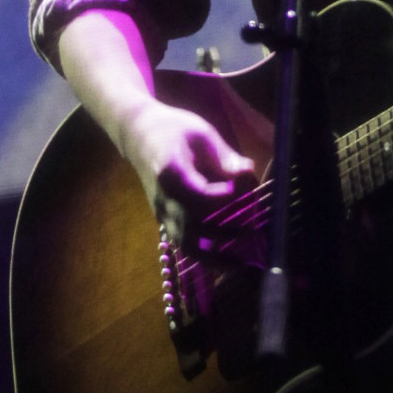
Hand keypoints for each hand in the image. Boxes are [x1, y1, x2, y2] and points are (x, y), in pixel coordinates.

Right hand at [120, 99, 254, 252]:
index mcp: (171, 173)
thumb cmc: (174, 128)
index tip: (250, 191)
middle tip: (254, 233)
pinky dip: (202, 254)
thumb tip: (250, 174)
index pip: (201, 195)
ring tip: (240, 263)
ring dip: (212, 256)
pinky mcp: (162, 219)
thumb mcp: (202, 134)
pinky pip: (181, 243)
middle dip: (225, 232)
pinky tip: (223, 260)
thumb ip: (225, 158)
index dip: (227, 198)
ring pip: (185, 243)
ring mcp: (160, 212)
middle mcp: (163, 198)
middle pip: (193, 225)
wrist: (138, 135)